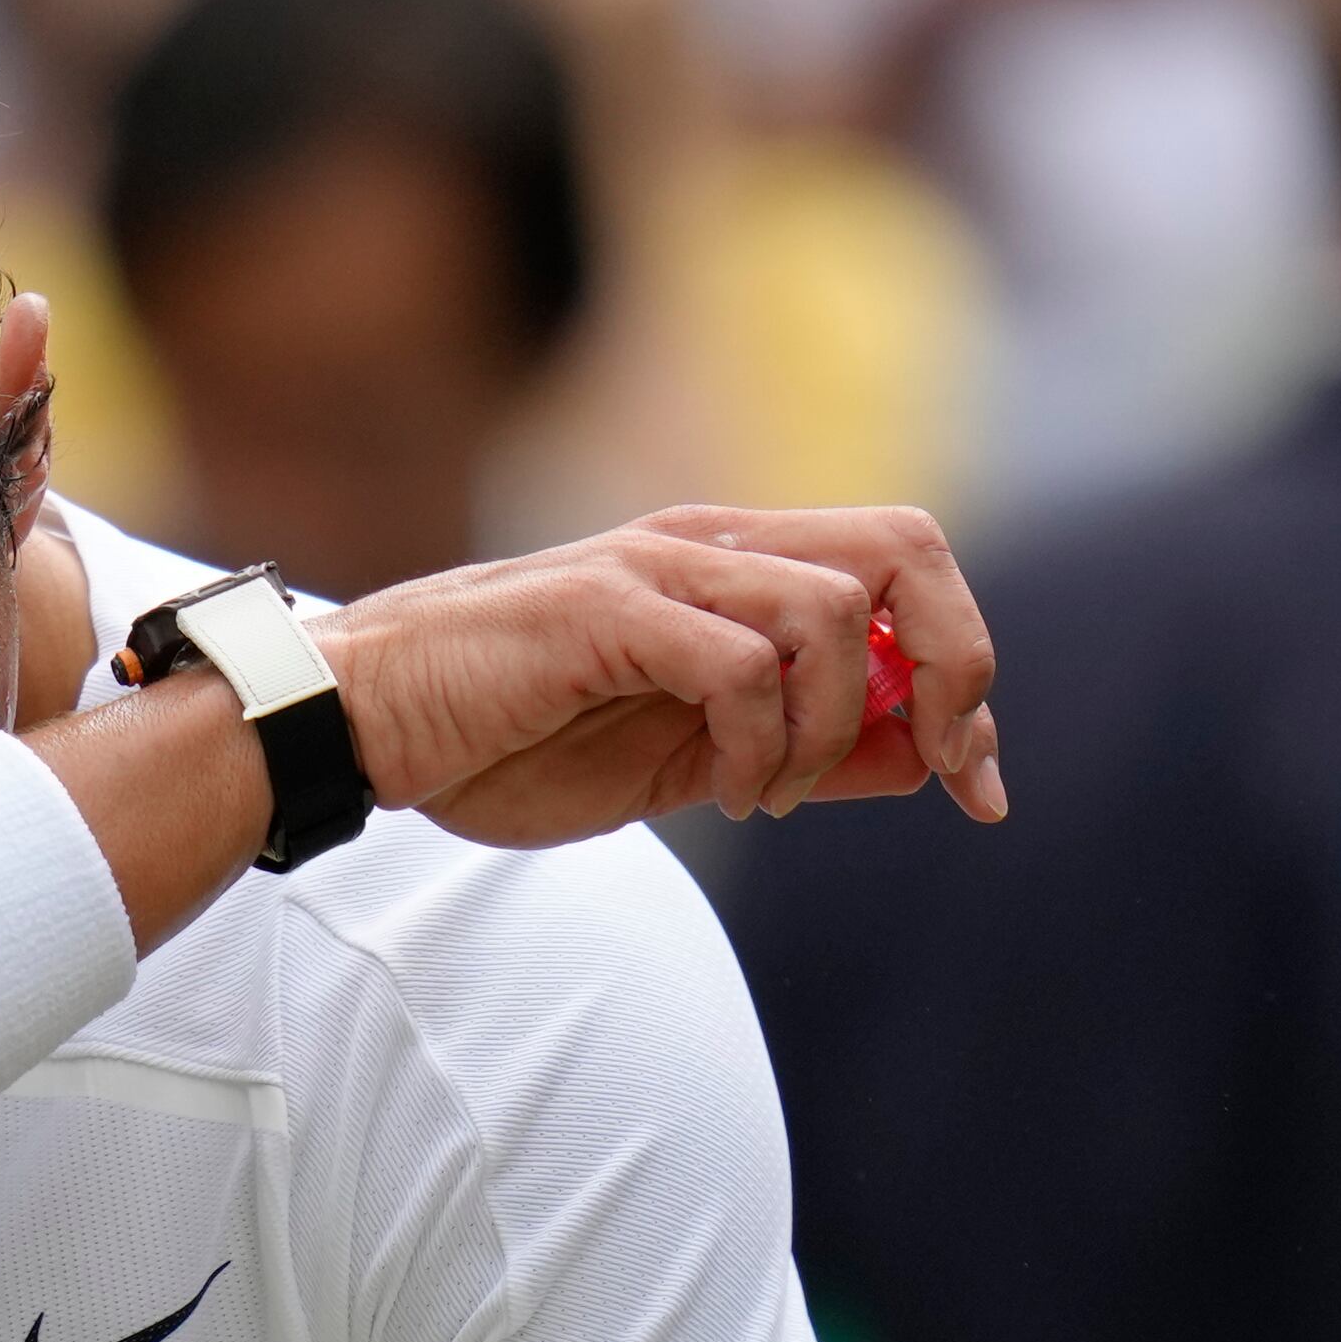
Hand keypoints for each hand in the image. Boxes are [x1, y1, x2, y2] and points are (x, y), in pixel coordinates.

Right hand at [315, 504, 1006, 843]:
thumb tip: (925, 761)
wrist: (365, 727)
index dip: (967, 671)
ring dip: (827, 730)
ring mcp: (656, 569)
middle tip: (939, 762)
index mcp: (737, 568)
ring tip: (768, 796)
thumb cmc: (508, 742)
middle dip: (953, 664)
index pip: (906, 568)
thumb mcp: (688, 763)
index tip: (975, 783)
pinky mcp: (605, 610)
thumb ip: (804, 752)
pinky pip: (738, 663)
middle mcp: (710, 545)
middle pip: (904, 548)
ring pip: (829, 614)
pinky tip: (725, 794)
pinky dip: (758, 744)